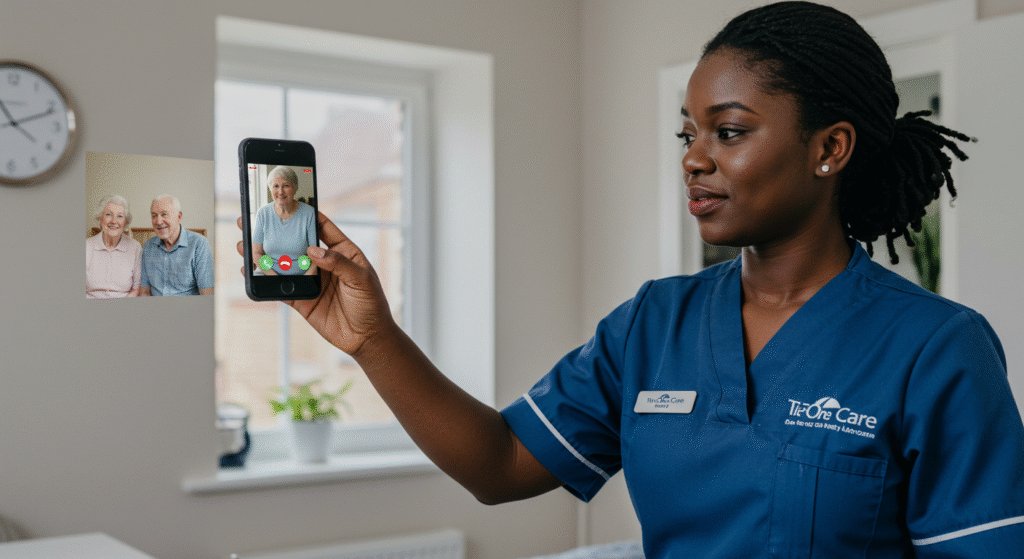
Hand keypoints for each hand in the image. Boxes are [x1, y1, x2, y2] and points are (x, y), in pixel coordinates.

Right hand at [237, 213, 394, 355]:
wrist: (368, 338)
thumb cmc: (372, 304)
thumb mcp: (361, 279)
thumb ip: (338, 263)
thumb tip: (312, 250)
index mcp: (342, 251)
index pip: (322, 227)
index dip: (306, 214)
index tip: (288, 203)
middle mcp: (324, 263)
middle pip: (296, 242)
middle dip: (277, 232)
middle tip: (256, 220)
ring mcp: (312, 281)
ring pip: (284, 264)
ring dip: (265, 254)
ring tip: (245, 245)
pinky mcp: (303, 300)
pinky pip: (281, 288)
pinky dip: (265, 280)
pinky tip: (251, 272)